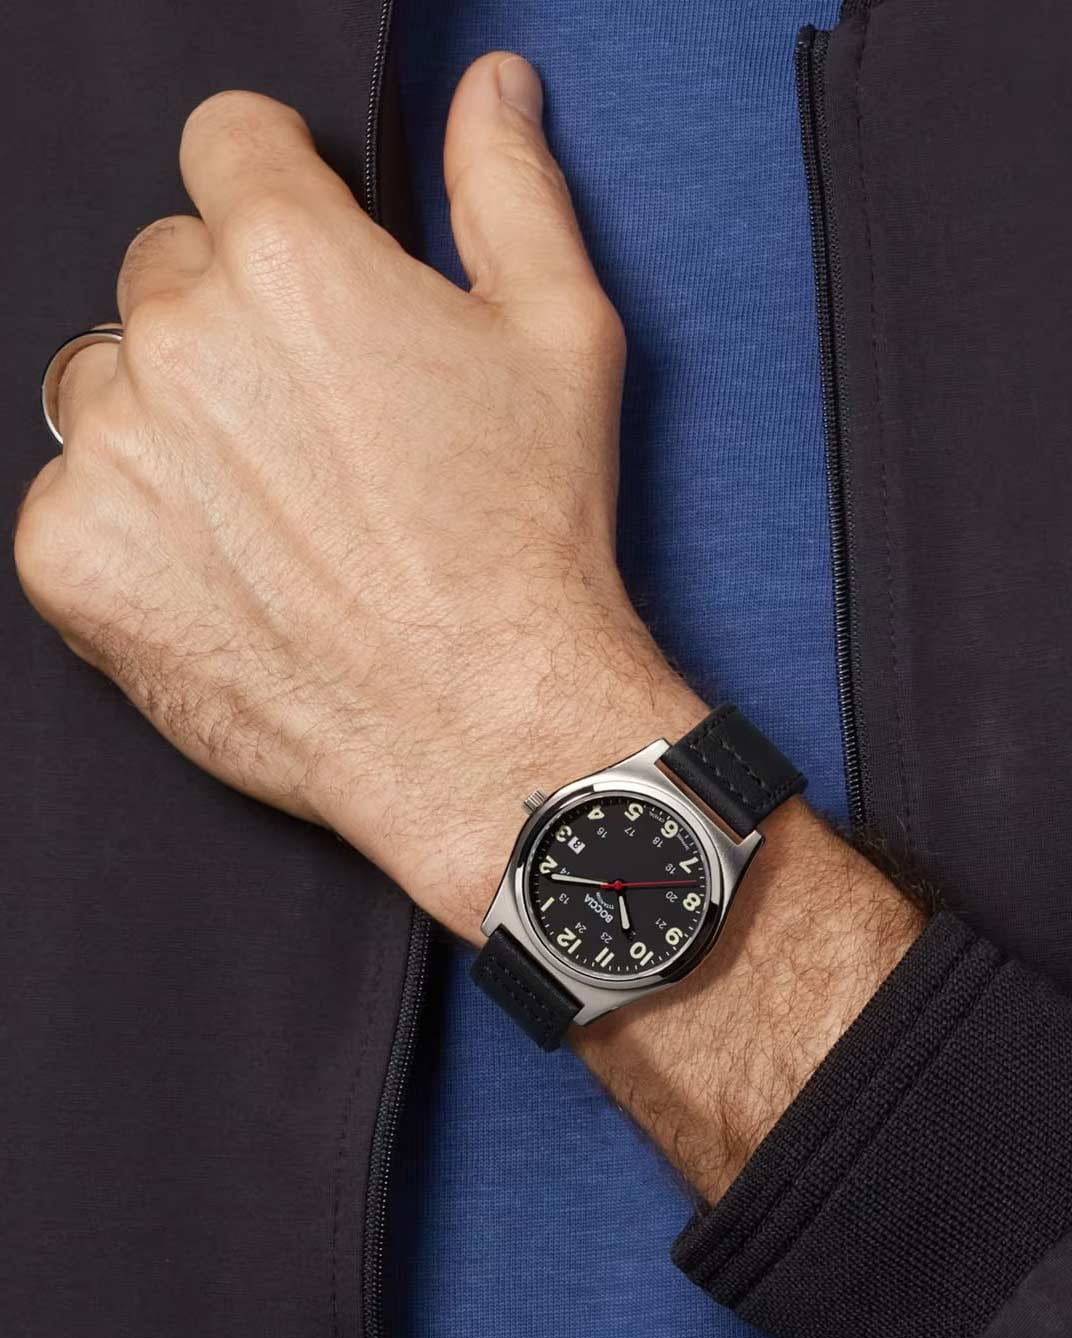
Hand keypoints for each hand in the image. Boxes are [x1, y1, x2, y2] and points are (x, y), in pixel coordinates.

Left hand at [16, 54, 703, 940]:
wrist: (482, 721)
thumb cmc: (528, 536)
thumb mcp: (560, 337)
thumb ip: (507, 188)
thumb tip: (492, 90)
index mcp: (290, 256)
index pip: (226, 143)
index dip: (275, 188)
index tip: (301, 249)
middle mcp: (179, 335)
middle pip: (166, 269)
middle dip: (231, 319)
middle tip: (311, 419)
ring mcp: (110, 449)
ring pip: (109, 382)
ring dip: (168, 419)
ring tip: (268, 506)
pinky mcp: (71, 554)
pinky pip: (73, 495)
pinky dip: (133, 523)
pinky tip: (225, 570)